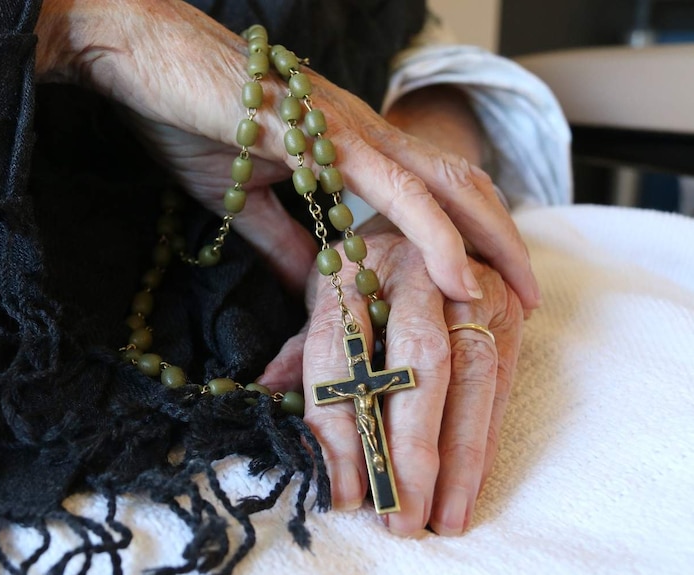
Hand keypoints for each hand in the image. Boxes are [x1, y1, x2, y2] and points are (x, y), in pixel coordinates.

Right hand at [34, 0, 539, 308]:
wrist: (139, 57)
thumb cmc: (186, 114)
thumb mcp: (241, 196)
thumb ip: (285, 241)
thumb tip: (316, 287)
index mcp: (348, 143)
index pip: (429, 190)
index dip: (467, 234)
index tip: (485, 285)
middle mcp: (364, 132)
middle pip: (459, 186)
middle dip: (501, 242)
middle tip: (529, 298)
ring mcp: (348, 129)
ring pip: (444, 187)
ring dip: (489, 242)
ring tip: (515, 296)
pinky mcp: (321, 134)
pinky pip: (394, 190)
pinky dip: (434, 235)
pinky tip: (460, 275)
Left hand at [259, 215, 523, 535]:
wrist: (432, 208)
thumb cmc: (365, 263)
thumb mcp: (325, 293)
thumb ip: (304, 347)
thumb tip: (263, 395)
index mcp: (353, 265)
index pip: (339, 351)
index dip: (339, 425)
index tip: (341, 490)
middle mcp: (415, 269)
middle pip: (416, 363)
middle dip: (408, 447)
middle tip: (399, 516)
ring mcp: (469, 284)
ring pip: (470, 375)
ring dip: (457, 455)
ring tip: (440, 518)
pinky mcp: (507, 307)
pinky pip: (501, 380)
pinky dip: (486, 438)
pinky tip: (471, 487)